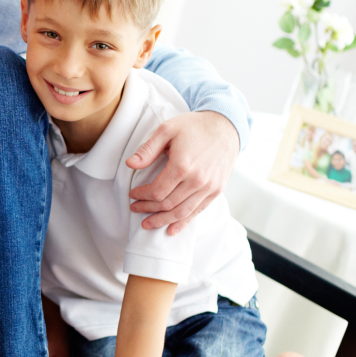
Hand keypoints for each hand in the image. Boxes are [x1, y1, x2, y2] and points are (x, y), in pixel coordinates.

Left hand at [126, 111, 238, 234]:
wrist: (225, 126)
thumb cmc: (194, 127)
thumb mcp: (166, 130)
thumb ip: (147, 149)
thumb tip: (130, 164)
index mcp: (182, 165)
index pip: (157, 191)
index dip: (142, 196)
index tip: (132, 194)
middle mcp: (197, 180)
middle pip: (167, 204)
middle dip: (148, 209)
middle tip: (135, 208)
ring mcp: (209, 187)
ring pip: (182, 212)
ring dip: (162, 220)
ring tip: (148, 223)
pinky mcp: (216, 190)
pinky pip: (198, 211)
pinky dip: (183, 223)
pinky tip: (171, 230)